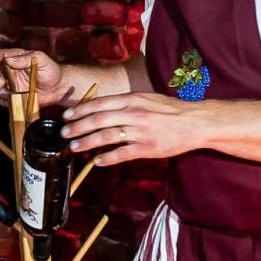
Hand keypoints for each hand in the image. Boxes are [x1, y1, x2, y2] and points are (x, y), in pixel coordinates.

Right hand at [0, 48, 64, 102]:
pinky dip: (4, 101)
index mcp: (16, 59)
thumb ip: (25, 59)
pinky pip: (4, 100)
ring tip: (7, 93)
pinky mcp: (15, 97)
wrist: (59, 88)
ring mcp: (12, 85)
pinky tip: (11, 101)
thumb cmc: (51, 70)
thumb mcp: (41, 59)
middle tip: (1, 82)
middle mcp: (11, 71)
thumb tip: (8, 60)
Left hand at [62, 92, 212, 164]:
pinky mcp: (146, 148)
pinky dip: (107, 158)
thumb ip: (125, 102)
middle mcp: (134, 114)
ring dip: (87, 142)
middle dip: (77, 127)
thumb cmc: (170, 110)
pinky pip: (121, 154)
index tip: (67, 116)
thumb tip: (101, 107)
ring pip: (106, 137)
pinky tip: (96, 162)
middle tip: (64, 133)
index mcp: (132, 99)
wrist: (195, 122)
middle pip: (98, 120)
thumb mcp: (146, 98)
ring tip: (74, 147)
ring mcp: (140, 131)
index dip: (80, 110)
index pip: (100, 103)